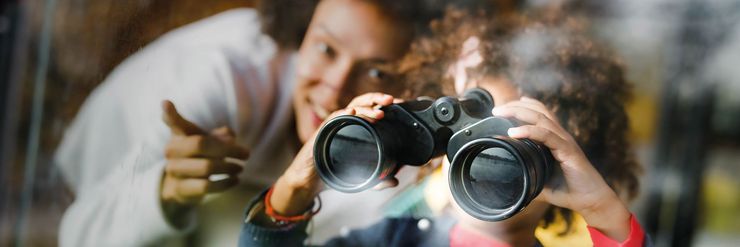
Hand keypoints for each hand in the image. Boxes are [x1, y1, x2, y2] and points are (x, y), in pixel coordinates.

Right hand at [160, 101, 248, 209]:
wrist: (182, 184)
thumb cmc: (200, 156)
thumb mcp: (210, 142)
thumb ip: (220, 136)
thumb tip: (229, 136)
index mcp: (179, 134)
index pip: (174, 122)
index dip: (170, 114)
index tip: (166, 103)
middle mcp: (172, 150)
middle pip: (200, 144)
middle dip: (228, 149)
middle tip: (246, 154)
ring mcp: (174, 170)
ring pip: (206, 167)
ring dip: (228, 167)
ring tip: (240, 168)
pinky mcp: (180, 190)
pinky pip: (206, 186)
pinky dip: (225, 183)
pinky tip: (236, 180)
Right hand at [270, 93, 396, 215]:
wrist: (309, 181)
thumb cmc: (333, 173)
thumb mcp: (360, 178)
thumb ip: (378, 180)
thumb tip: (395, 181)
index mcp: (355, 127)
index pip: (370, 109)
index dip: (383, 104)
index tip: (399, 104)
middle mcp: (344, 123)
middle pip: (361, 103)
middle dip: (376, 99)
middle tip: (391, 101)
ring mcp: (333, 126)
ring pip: (350, 109)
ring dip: (365, 109)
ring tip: (379, 114)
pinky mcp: (322, 132)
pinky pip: (332, 119)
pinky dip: (342, 114)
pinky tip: (352, 112)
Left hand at [492, 97, 630, 240]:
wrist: (590, 201)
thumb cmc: (567, 190)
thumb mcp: (540, 180)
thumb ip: (525, 173)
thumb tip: (505, 174)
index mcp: (555, 139)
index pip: (539, 114)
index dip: (523, 106)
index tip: (503, 108)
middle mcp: (560, 136)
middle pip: (538, 111)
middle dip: (515, 106)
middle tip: (496, 108)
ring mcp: (565, 141)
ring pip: (541, 118)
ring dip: (519, 112)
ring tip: (500, 113)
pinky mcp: (568, 151)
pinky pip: (547, 136)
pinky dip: (529, 131)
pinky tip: (513, 132)